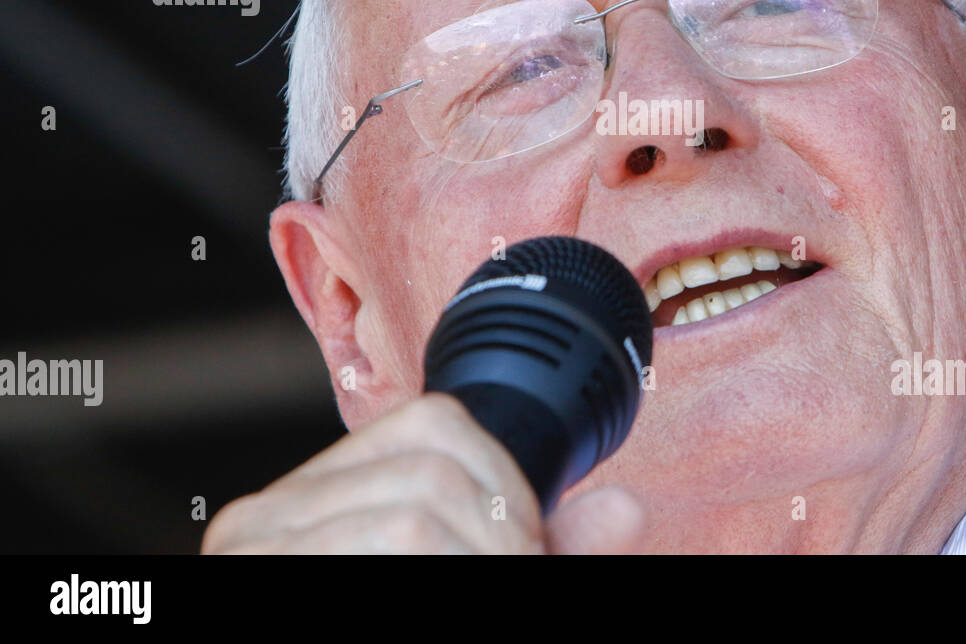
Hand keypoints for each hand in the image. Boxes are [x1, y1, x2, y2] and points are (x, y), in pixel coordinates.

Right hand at [201, 392, 643, 553]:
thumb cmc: (388, 624)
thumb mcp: (463, 579)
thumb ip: (531, 547)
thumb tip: (628, 510)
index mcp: (311, 497)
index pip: (432, 425)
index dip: (504, 480)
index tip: (526, 544)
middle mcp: (264, 515)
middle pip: (430, 474)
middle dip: (503, 531)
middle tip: (518, 572)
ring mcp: (254, 551)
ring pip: (409, 519)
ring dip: (481, 560)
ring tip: (490, 591)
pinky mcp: (256, 579)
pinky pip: (389, 550)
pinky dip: (448, 570)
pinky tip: (450, 594)